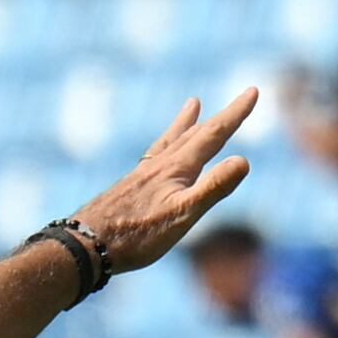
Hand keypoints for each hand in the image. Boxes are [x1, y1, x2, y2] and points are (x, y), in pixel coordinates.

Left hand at [71, 89, 259, 275]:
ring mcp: (141, 175)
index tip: (253, 91)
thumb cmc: (136, 235)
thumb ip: (213, 188)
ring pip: (170, 141)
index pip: (213, 134)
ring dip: (186, 123)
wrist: (84, 246)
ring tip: (193, 104)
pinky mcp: (127, 188)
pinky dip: (163, 146)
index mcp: (177, 168)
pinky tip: (155, 155)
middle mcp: (159, 165)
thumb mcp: (182, 215)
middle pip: (196, 134)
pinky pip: (151, 157)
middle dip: (221, 116)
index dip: (235, 113)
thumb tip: (244, 159)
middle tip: (243, 96)